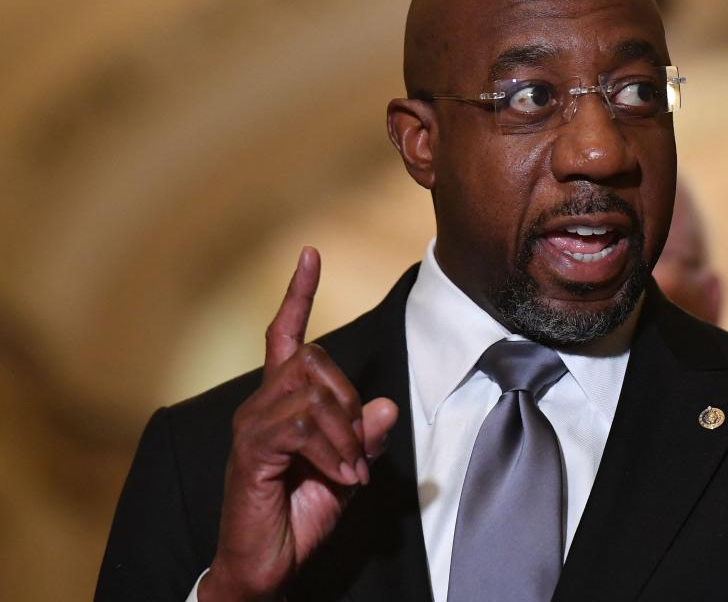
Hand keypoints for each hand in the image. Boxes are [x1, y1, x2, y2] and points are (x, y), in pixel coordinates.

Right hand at [200, 247, 398, 600]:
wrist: (267, 565)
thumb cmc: (301, 515)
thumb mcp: (348, 473)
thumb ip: (365, 439)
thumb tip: (385, 405)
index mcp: (282, 403)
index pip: (286, 335)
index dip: (298, 294)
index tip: (309, 254)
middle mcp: (260, 404)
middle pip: (315, 360)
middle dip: (350, 401)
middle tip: (358, 452)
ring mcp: (252, 425)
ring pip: (312, 391)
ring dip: (346, 433)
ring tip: (350, 472)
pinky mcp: (251, 450)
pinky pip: (302, 426)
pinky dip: (334, 451)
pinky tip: (341, 477)